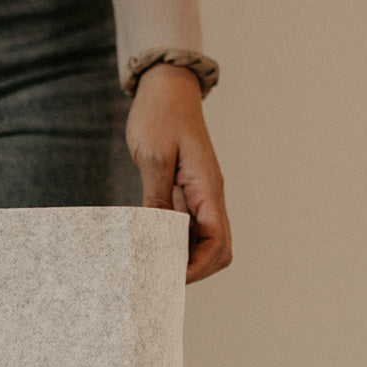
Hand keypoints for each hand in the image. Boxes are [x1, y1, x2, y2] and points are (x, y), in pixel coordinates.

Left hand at [126, 63, 232, 283]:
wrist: (166, 89)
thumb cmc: (160, 116)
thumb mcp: (154, 157)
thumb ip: (156, 198)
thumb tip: (156, 235)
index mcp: (208, 188)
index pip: (217, 241)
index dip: (197, 267)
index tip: (169, 277)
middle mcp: (208, 196)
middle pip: (217, 249)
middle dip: (193, 268)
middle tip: (159, 277)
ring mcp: (198, 196)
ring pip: (202, 241)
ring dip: (182, 256)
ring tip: (150, 266)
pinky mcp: (184, 192)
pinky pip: (185, 226)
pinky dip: (171, 240)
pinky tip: (149, 245)